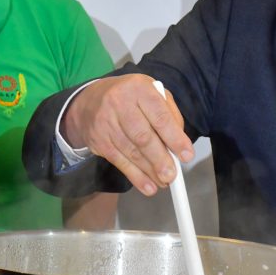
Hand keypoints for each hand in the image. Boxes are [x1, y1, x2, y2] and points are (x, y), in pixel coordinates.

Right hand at [62, 75, 193, 195]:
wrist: (89, 102)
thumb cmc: (130, 98)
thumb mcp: (152, 93)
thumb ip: (169, 114)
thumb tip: (179, 143)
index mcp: (139, 88)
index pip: (160, 116)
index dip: (174, 138)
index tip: (186, 155)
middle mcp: (119, 103)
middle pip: (143, 137)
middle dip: (160, 159)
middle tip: (173, 175)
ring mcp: (106, 122)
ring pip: (131, 152)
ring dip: (149, 171)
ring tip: (164, 182)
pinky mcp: (98, 140)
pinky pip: (119, 161)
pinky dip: (135, 176)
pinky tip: (148, 186)